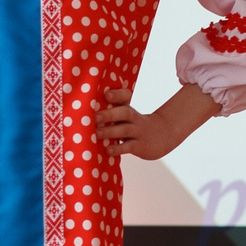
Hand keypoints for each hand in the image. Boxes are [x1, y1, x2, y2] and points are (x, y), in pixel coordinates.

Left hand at [96, 83, 215, 158]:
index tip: (106, 94)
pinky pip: (129, 146)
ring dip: (110, 131)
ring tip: (97, 133)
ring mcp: (138, 132)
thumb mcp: (127, 116)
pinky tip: (108, 150)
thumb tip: (83, 114)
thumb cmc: (134, 125)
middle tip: (95, 117)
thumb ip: (110, 113)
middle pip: (125, 112)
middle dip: (109, 114)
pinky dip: (118, 149)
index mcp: (128, 108)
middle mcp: (134, 118)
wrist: (162, 136)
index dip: (117, 95)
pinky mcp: (140, 146)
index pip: (125, 96)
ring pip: (125, 130)